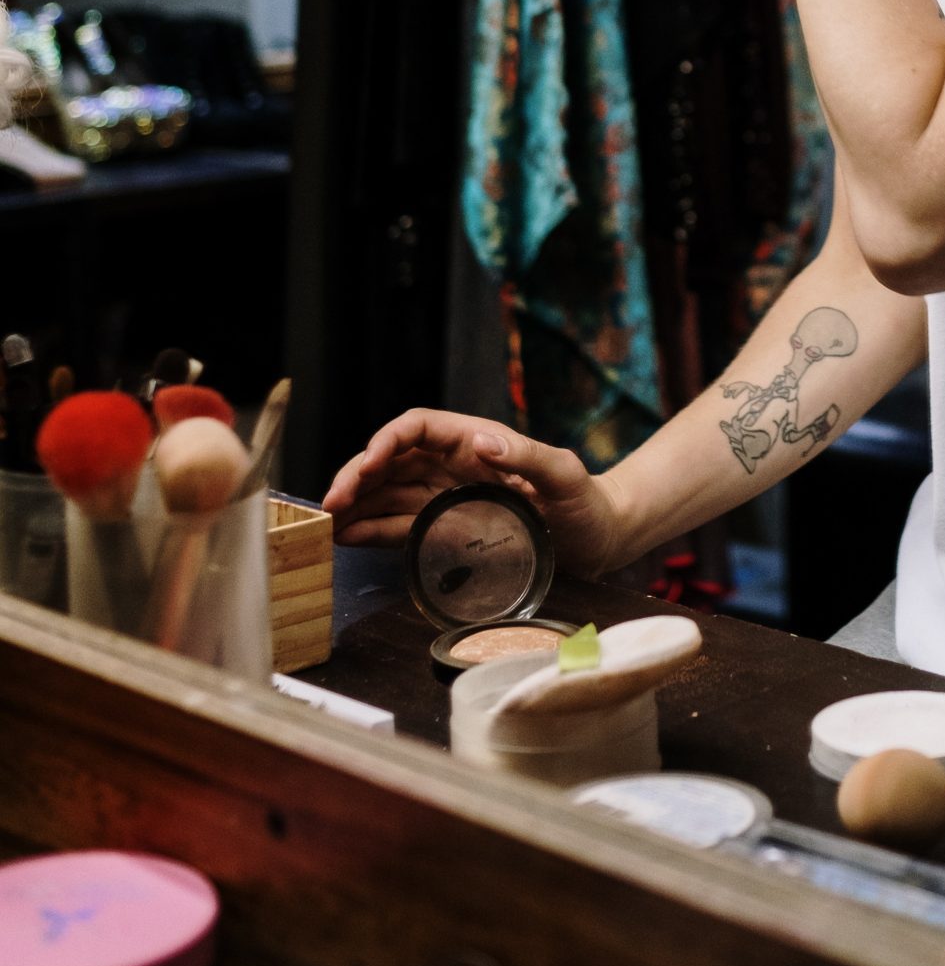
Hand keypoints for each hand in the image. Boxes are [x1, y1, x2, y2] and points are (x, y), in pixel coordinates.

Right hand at [322, 410, 624, 577]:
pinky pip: (400, 524)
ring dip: (355, 504)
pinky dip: (370, 528)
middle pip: (393, 460)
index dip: (387, 441)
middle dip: (358, 476)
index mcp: (476, 442)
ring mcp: (447, 497)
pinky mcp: (447, 528)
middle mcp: (454, 465)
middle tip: (329, 504)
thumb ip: (529, 457)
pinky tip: (346, 537)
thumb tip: (482, 442)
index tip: (367, 464)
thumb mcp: (565, 475)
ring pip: (388, 492)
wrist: (599, 537)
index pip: (419, 428)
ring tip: (323, 524)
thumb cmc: (587, 502)